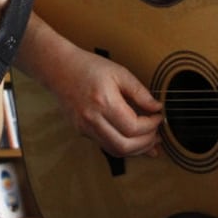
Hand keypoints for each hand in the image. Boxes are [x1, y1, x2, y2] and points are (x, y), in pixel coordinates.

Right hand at [48, 44, 163, 157]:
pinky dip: (122, 146)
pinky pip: (106, 145)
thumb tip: (156, 107)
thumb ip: (139, 92)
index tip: (159, 117)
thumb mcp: (119, 72)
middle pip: (125, 146)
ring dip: (136, 150)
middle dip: (146, 144)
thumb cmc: (88, 66)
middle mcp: (92, 119)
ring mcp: (85, 128)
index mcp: (103, 102)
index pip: (133, 127)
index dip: (151, 126)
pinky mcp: (82, 131)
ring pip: (115, 151)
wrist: (59, 69)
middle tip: (158, 135)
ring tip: (150, 142)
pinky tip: (133, 142)